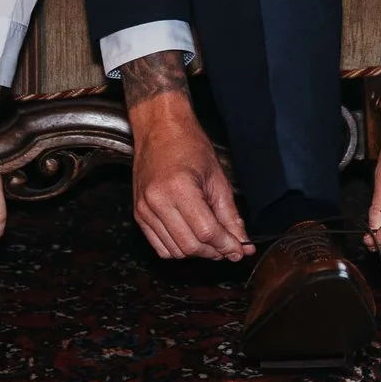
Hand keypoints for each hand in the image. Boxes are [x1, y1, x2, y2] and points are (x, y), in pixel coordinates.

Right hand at [120, 53, 251, 261]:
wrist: (159, 128)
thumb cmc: (188, 144)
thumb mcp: (217, 177)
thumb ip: (229, 214)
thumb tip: (241, 241)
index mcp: (179, 188)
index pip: (206, 232)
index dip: (226, 245)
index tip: (239, 249)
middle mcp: (157, 201)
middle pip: (190, 246)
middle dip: (214, 252)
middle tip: (229, 247)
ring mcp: (144, 209)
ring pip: (175, 251)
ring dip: (197, 253)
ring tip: (212, 241)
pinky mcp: (139, 214)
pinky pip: (159, 246)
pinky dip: (178, 249)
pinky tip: (192, 238)